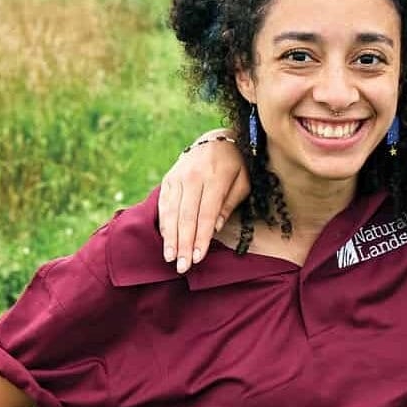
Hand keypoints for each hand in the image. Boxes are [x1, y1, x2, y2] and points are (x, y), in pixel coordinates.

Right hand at [158, 130, 249, 271]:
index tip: (198, 257)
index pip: (206, 213)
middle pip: (186, 216)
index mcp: (216, 176)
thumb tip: (214, 228)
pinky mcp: (168, 179)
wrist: (217, 139)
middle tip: (182, 266)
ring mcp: (178, 176)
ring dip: (170, 237)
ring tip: (170, 258)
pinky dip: (164, 223)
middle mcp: (193, 176)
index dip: (201, 237)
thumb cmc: (237, 166)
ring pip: (171, 211)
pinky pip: (164, 204)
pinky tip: (165, 240)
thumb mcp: (243, 181)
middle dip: (183, 243)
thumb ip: (230, 203)